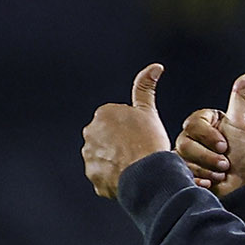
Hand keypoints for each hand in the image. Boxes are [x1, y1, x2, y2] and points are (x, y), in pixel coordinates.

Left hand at [81, 63, 171, 198]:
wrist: (147, 175)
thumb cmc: (150, 142)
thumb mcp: (148, 112)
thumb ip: (145, 87)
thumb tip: (155, 67)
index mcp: (103, 114)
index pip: (116, 122)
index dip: (131, 130)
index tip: (141, 137)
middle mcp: (90, 133)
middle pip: (107, 139)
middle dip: (119, 145)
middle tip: (138, 152)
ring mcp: (89, 156)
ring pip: (104, 157)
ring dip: (114, 161)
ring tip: (133, 166)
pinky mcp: (93, 175)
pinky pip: (103, 176)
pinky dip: (113, 178)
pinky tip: (128, 177)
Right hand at [174, 69, 244, 196]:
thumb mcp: (242, 123)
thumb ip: (242, 96)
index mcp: (202, 121)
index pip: (193, 124)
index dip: (210, 137)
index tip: (225, 145)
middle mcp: (191, 136)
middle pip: (184, 143)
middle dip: (209, 157)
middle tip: (225, 163)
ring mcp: (186, 155)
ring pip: (183, 160)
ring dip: (207, 170)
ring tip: (221, 173)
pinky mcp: (184, 172)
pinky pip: (182, 174)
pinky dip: (199, 181)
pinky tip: (210, 183)